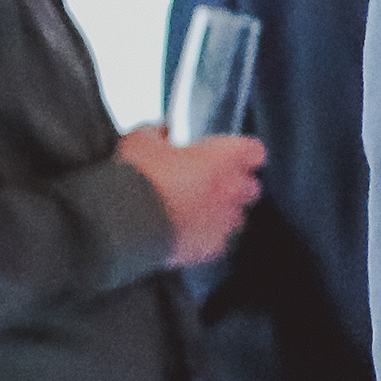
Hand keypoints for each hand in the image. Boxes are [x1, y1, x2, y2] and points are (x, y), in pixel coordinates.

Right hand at [117, 124, 264, 265]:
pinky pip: (218, 242)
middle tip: (210, 184)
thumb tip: (159, 132)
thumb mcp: (140, 141)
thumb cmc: (139, 179)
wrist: (127, 222)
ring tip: (197, 212)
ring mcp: (224, 221)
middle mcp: (232, 189)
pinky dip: (207, 239)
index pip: (254, 151)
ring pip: (237, 217)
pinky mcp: (212, 248)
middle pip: (250, 187)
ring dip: (222, 213)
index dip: (242, 153)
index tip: (231, 154)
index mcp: (223, 158)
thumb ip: (156, 132)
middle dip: (235, 186)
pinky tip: (187, 235)